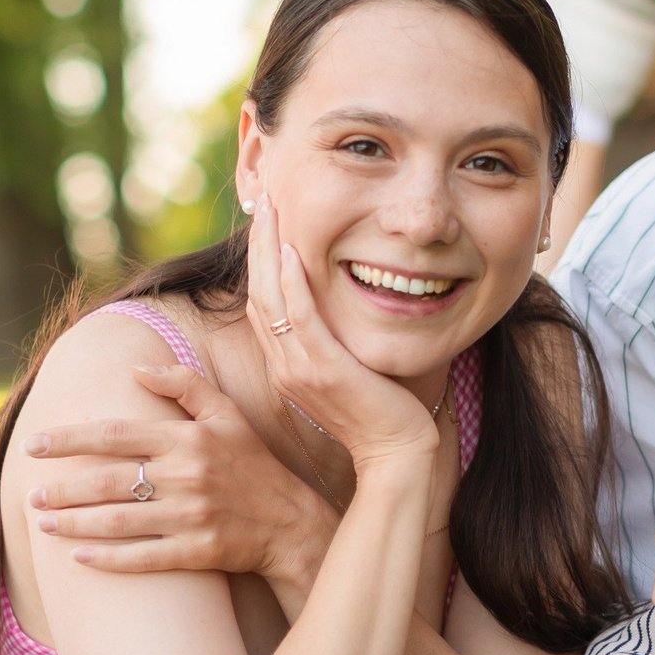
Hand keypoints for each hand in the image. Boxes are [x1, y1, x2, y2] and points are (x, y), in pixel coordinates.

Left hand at [26, 362, 337, 586]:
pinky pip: (143, 557)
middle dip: (63, 489)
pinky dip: (108, 559)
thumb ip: (185, 385)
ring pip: (118, 520)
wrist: (293, 522)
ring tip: (43, 523)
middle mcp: (186, 475)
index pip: (116, 433)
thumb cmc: (254, 464)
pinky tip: (78, 558)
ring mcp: (191, 516)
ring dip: (75, 523)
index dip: (70, 438)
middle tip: (32, 494)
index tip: (34, 444)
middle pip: (108, 480)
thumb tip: (137, 368)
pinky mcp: (198, 551)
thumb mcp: (228, 414)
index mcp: (187, 438)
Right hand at [246, 198, 437, 470]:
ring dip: (268, 250)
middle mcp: (285, 367)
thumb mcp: (350, 373)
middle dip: (257, 245)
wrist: (396, 454)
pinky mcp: (324, 370)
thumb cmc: (383, 414)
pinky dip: (294, 283)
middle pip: (257, 293)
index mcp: (288, 367)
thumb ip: (336, 344)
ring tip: (269, 209)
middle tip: (262, 200)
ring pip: (270, 299)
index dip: (261, 261)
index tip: (269, 223)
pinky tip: (292, 251)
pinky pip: (301, 318)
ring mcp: (300, 369)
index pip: (264, 304)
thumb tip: (340, 312)